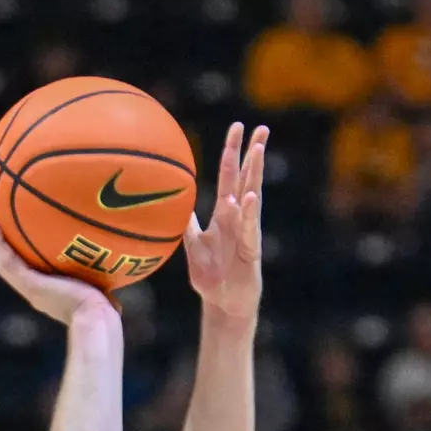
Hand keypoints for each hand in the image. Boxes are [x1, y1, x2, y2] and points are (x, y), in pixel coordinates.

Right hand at [0, 223, 115, 326]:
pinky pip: (7, 262)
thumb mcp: (103, 291)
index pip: (33, 275)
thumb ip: (106, 278)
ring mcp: (30, 289)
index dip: (25, 262)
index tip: (22, 247)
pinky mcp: (28, 284)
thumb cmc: (104, 311)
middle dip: (5, 253)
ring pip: (6, 265)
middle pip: (15, 269)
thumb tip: (120, 268)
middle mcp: (36, 292)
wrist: (94, 319)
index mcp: (49, 294)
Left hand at [185, 122, 267, 320]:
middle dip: (252, 153)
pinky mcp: (250, 249)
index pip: (229, 176)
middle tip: (260, 127)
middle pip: (246, 178)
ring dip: (254, 173)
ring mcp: (246, 231)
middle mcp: (238, 218)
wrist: (223, 303)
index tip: (238, 127)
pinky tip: (251, 197)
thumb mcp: (191, 246)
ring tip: (258, 149)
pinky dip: (249, 212)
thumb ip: (186, 224)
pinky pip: (250, 227)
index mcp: (224, 214)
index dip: (232, 152)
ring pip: (252, 196)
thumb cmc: (210, 276)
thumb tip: (171, 202)